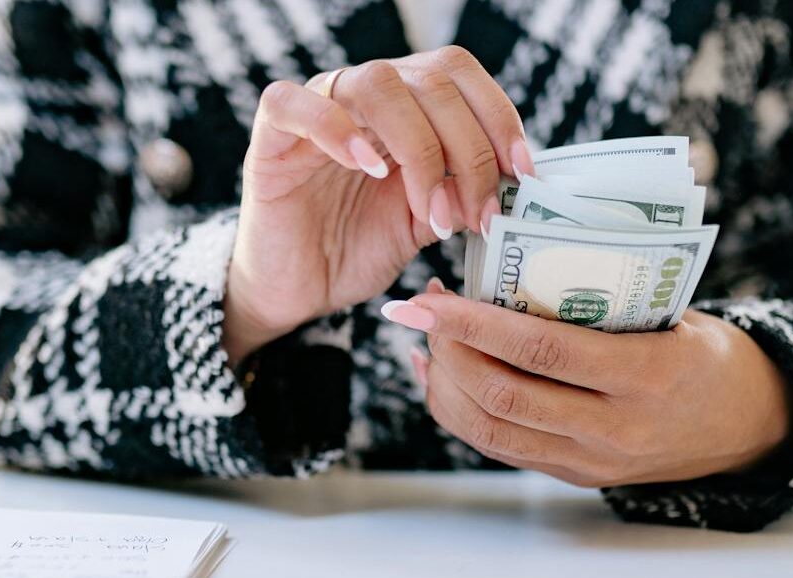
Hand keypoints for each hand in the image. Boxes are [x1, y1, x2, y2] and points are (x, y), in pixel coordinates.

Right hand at [223, 47, 534, 362]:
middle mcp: (365, 95)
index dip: (497, 115)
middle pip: (430, 80)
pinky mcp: (270, 137)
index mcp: (406, 105)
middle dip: (469, 149)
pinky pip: (292, 103)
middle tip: (478, 213)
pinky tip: (368, 168)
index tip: (522, 173)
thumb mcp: (425, 223)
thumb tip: (511, 183)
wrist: (297, 288)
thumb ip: (461, 194)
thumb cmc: (358, 248)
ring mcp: (317, 108)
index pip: (458, 75)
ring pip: (377, 83)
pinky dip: (335, 128)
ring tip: (429, 211)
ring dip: (420, 148)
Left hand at [382, 283, 792, 487]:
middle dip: (447, 351)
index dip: (476, 325)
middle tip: (421, 310)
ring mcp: (591, 460)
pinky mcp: (574, 475)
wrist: (747, 425)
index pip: (542, 351)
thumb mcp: (670, 314)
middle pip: (504, 397)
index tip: (431, 298)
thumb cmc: (702, 351)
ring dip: (445, 384)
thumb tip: (514, 257)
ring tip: (426, 340)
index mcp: (645, 376)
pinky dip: (459, 412)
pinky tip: (439, 376)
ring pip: (490, 431)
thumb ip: (602, 298)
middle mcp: (614, 429)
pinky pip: (500, 447)